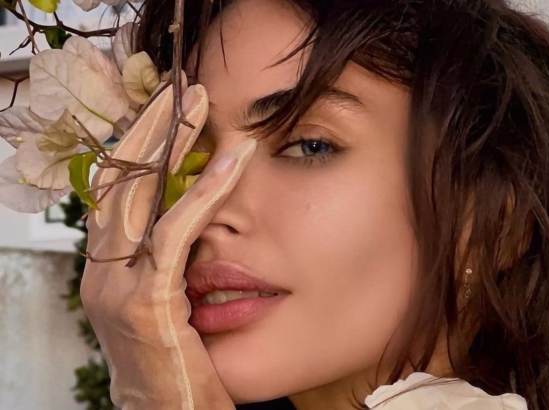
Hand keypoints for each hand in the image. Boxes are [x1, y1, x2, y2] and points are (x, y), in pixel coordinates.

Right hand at [80, 84, 255, 409]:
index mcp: (109, 270)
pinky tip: (234, 161)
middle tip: (182, 91)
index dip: (139, 149)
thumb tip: (201, 221)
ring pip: (139, 198)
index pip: (118, 194)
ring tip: (199, 105)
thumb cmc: (180, 364)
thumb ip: (173, 262)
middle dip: (149, 131)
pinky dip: (204, 194)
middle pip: (119, 183)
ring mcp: (116, 289)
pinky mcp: (146, 305)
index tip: (169, 114)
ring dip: (169, 145)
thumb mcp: (171, 303)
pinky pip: (175, 236)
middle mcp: (101, 273)